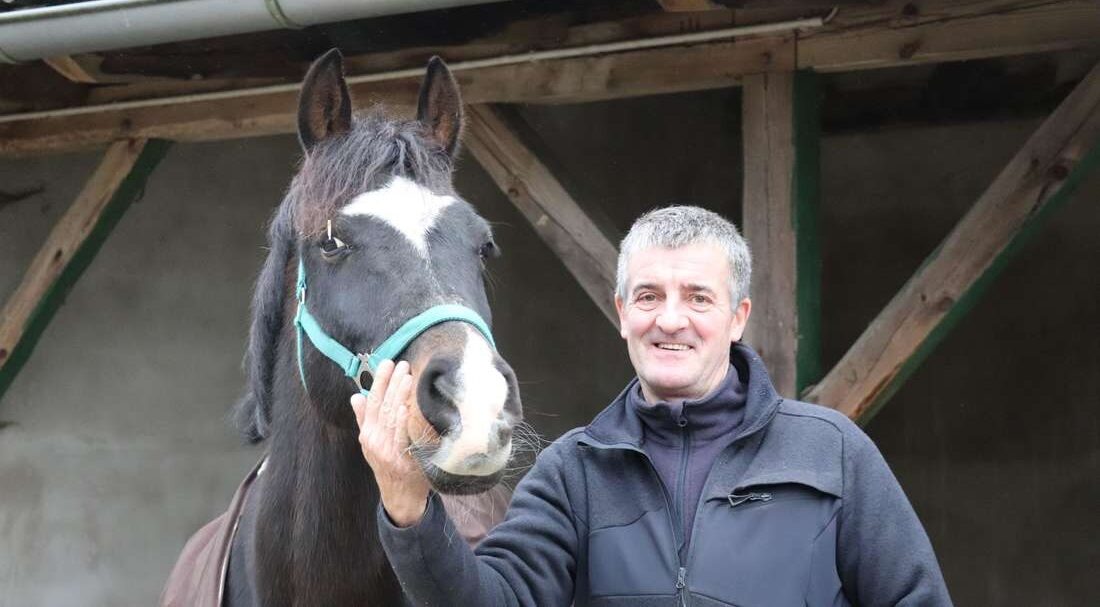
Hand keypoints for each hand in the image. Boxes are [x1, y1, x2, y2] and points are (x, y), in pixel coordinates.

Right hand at [350, 360, 430, 526]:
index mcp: (368, 433)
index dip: (378, 381)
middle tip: (402, 364)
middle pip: (383, 406)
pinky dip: (402, 421)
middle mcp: (374, 440)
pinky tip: (405, 407)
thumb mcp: (371, 442)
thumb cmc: (388, 465)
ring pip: (392, 418)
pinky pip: (401, 437)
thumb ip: (364, 419)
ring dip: (399, 395)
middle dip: (392, 383)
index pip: (372, 401)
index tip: (386, 363)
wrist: (399, 496)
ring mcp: (387, 451)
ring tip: (407, 376)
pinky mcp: (401, 461)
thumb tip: (356, 395)